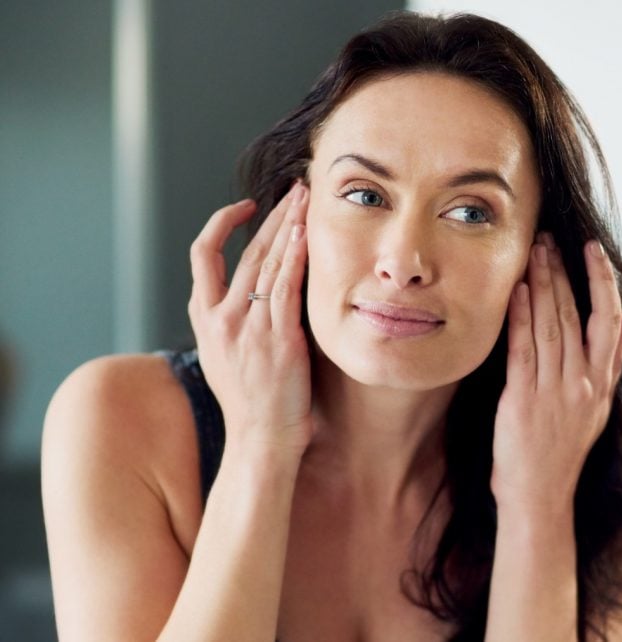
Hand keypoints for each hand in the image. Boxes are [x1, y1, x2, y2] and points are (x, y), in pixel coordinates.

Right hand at [188, 181, 312, 457]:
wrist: (260, 441)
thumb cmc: (253, 403)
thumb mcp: (227, 357)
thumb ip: (234, 323)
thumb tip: (254, 295)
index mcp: (205, 319)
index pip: (203, 256)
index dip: (222, 224)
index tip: (247, 207)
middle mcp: (221, 318)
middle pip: (245, 251)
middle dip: (273, 215)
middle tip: (295, 190)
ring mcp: (248, 328)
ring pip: (267, 263)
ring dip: (289, 226)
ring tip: (307, 199)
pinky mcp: (277, 340)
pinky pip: (286, 288)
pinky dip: (295, 258)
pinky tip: (307, 235)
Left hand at [490, 232, 621, 512]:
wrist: (540, 494)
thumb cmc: (564, 448)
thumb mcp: (599, 404)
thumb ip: (612, 358)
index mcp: (601, 382)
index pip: (608, 320)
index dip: (601, 281)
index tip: (592, 250)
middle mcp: (582, 383)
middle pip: (574, 315)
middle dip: (561, 272)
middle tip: (550, 239)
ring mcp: (554, 391)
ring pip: (550, 325)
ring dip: (540, 285)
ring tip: (533, 253)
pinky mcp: (523, 400)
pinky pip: (523, 350)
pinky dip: (519, 318)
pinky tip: (515, 292)